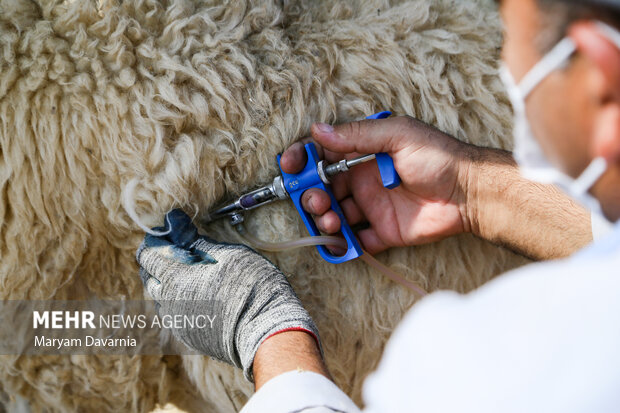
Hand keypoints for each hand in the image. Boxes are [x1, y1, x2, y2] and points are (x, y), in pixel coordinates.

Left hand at [136, 209, 320, 381]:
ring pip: (162, 299)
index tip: (172, 231)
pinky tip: (203, 296)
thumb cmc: (252, 287)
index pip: (147, 255)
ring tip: (195, 274)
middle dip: (160, 261)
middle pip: (150, 278)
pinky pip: (176, 315)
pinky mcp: (191, 337)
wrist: (268, 332)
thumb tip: (176, 223)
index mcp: (175, 279)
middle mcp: (169, 304)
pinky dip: (181, 301)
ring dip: (170, 283)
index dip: (156, 240)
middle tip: (183, 250)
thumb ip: (198, 241)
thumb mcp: (228, 255)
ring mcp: (179, 323)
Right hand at [280, 116, 474, 253]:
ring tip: (332, 221)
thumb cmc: (439, 157)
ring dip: (324, 219)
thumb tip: (318, 131)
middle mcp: (363, 180)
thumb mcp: (398, 135)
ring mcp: (372, 208)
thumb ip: (358, 135)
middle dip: (311, 195)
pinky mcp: (383, 232)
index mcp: (363, 154)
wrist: (471, 193)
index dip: (302, 160)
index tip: (289, 166)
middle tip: (318, 200)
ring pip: (335, 215)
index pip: (323, 156)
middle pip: (323, 189)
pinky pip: (356, 241)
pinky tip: (341, 242)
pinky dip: (344, 245)